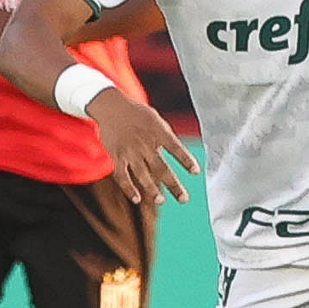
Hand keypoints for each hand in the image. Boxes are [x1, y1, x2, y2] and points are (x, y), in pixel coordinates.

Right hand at [86, 89, 199, 205]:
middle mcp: (144, 143)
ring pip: (142, 174)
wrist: (112, 107)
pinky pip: (122, 176)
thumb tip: (181, 157)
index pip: (175, 147)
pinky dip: (129, 188)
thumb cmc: (138, 115)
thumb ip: (167, 138)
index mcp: (158, 131)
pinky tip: (137, 199)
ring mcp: (129, 150)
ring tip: (161, 200)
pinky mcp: (116, 156)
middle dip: (174, 185)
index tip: (196, 172)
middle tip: (184, 199)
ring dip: (152, 189)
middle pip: (161, 167)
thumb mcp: (156, 120)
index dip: (186, 160)